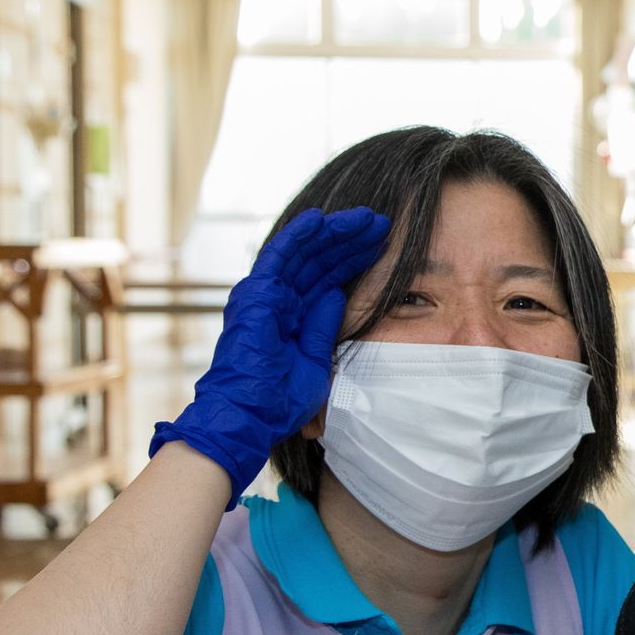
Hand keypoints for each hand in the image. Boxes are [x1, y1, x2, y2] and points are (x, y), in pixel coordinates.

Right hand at [150, 207, 390, 498]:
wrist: (250, 415)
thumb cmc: (279, 399)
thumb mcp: (316, 361)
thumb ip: (323, 327)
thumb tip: (338, 295)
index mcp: (293, 316)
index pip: (327, 278)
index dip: (354, 260)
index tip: (384, 246)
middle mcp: (279, 300)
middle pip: (319, 261)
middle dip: (350, 241)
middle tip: (382, 224)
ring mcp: (266, 294)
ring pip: (304, 253)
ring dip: (334, 233)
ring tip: (365, 219)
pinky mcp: (257, 293)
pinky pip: (280, 256)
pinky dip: (300, 236)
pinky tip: (323, 220)